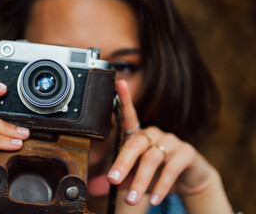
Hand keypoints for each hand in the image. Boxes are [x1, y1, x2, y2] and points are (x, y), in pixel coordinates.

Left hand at [106, 80, 217, 205]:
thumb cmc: (156, 173)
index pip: (130, 115)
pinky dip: (161, 185)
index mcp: (139, 136)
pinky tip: (153, 199)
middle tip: (113, 181)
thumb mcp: (134, 177)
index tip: (119, 84)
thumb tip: (93, 187)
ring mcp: (171, 141)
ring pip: (152, 157)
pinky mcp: (186, 153)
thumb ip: (117, 180)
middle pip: (135, 143)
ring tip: (131, 199)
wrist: (188, 180)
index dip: (124, 100)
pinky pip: (171, 168)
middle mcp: (154, 134)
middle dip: (123, 163)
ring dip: (141, 181)